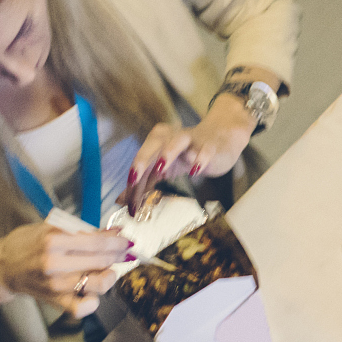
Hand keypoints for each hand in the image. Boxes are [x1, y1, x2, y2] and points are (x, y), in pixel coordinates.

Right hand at [0, 223, 133, 316]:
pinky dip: (92, 302)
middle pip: (101, 261)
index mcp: (53, 240)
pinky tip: (92, 292)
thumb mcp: (51, 228)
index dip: (118, 241)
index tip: (127, 240)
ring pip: (98, 284)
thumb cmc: (26, 244)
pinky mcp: (55, 300)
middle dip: (118, 255)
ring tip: (107, 269)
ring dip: (109, 276)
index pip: (97, 242)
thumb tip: (115, 231)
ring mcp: (56, 285)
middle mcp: (55, 264)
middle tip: (122, 252)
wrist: (2, 267)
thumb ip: (83, 231)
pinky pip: (81, 308)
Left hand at [120, 104, 255, 208]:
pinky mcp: (210, 146)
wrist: (220, 139)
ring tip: (161, 167)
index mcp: (157, 141)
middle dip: (142, 159)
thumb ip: (143, 183)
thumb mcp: (164, 169)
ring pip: (179, 140)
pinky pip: (205, 150)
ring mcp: (192, 140)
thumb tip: (121, 201)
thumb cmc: (187, 154)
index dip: (134, 182)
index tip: (130, 205)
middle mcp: (172, 137)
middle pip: (154, 143)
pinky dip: (199, 159)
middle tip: (133, 176)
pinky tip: (195, 171)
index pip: (142, 161)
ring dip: (169, 152)